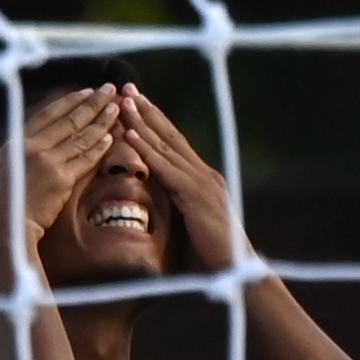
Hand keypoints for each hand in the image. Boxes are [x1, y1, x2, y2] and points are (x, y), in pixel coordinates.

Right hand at [0, 83, 119, 274]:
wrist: (2, 229)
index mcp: (16, 142)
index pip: (47, 114)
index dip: (68, 102)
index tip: (85, 91)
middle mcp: (33, 146)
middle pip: (69, 120)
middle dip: (92, 103)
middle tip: (109, 90)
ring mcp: (49, 161)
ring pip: (81, 137)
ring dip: (102, 120)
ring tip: (116, 108)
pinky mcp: (62, 179)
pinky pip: (86, 159)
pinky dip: (100, 147)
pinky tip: (112, 136)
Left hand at [118, 86, 249, 276]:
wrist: (236, 271)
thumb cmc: (210, 257)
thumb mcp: (186, 227)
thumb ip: (172, 211)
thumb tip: (150, 208)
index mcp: (201, 180)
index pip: (174, 145)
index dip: (154, 122)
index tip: (134, 103)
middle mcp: (203, 174)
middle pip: (170, 136)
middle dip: (147, 111)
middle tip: (125, 88)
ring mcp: (202, 182)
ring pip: (166, 145)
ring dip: (142, 121)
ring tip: (123, 101)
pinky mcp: (197, 195)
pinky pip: (166, 168)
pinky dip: (147, 149)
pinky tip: (130, 134)